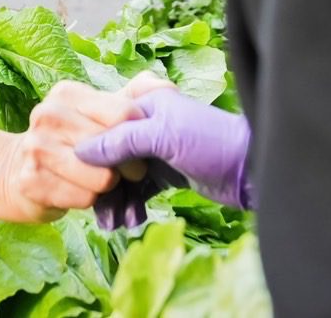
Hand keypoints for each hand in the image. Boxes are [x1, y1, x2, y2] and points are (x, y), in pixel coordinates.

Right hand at [0, 81, 136, 221]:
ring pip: (102, 178)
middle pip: (114, 148)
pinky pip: (85, 199)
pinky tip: (80, 193)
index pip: (123, 113)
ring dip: (110, 186)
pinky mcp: (31, 181)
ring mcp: (36, 148)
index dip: (140, 135)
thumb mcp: (97, 114)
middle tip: (128, 171)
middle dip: (129, 165)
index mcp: (67, 93)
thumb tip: (166, 85)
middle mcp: (48, 115)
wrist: (17, 173)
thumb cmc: (70, 143)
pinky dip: (91, 201)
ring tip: (101, 182)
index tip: (141, 147)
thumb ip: (132, 97)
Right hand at [75, 84, 253, 228]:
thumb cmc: (208, 141)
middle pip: (111, 156)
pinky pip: (139, 190)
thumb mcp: (162, 135)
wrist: (250, 167)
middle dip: (103, 185)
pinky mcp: (167, 174)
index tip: (81, 176)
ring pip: (123, 176)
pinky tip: (131, 221)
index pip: (103, 126)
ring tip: (114, 225)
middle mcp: (146, 126)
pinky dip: (133, 205)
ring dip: (117, 200)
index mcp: (143, 105)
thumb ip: (120, 141)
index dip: (91, 152)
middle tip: (98, 213)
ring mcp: (156, 151)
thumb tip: (80, 150)